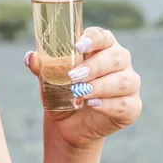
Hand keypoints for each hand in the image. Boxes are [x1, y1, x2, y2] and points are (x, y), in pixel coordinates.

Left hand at [24, 27, 141, 148]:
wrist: (68, 125)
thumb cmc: (61, 94)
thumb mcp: (48, 81)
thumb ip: (42, 68)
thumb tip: (31, 57)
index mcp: (102, 47)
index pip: (103, 36)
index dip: (93, 39)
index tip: (78, 45)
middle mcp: (120, 62)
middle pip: (117, 56)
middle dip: (95, 66)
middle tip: (74, 77)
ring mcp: (129, 84)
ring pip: (124, 80)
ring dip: (101, 86)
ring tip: (81, 93)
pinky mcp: (132, 106)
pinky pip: (126, 103)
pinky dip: (108, 104)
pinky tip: (93, 105)